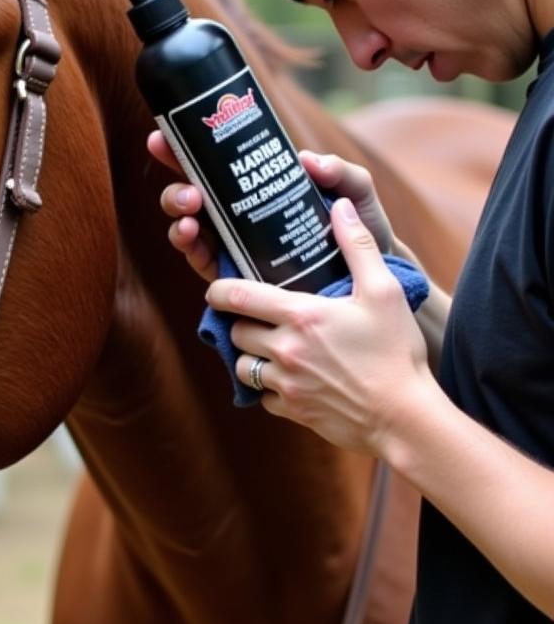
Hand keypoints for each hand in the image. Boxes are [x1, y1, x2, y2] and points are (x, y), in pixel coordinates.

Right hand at [147, 131, 397, 274]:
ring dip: (179, 221)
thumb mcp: (356, 196)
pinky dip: (192, 251)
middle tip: (192, 192)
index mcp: (255, 188)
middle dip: (175, 190)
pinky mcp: (236, 277)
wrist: (371, 282)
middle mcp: (236, 215)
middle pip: (190, 196)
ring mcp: (232, 246)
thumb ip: (342, 173)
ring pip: (189, 229)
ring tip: (191, 218)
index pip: (211, 165)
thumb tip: (306, 160)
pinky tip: (194, 240)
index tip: (160, 137)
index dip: (180, 150)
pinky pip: (202, 264)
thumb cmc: (360, 234)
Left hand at [208, 198, 429, 454]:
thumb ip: (357, 246)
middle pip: (236, 331)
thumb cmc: (396, 352)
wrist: (405, 418)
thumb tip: (339, 206)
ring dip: (250, 356)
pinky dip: (267, 388)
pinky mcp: (292, 411)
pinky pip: (262, 397)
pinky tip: (288, 378)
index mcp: (301, 316)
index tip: (218, 289)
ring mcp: (285, 383)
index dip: (219, 291)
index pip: (237, 297)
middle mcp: (284, 350)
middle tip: (258, 317)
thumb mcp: (384, 291)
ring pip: (242, 366)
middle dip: (241, 323)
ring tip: (269, 348)